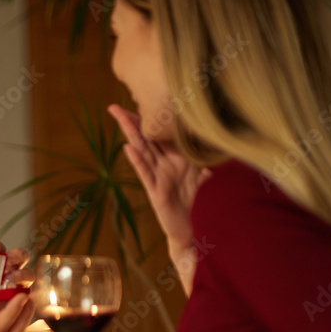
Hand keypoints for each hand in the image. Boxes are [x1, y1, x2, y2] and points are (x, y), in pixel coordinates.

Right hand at [108, 105, 209, 251]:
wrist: (196, 230)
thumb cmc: (199, 204)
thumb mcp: (205, 175)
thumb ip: (204, 159)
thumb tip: (216, 139)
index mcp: (175, 160)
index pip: (160, 135)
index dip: (150, 119)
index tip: (141, 100)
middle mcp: (163, 166)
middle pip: (145, 139)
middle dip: (131, 122)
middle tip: (115, 106)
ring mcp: (157, 178)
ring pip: (142, 151)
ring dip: (130, 134)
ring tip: (119, 117)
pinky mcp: (156, 192)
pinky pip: (145, 173)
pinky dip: (136, 160)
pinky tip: (128, 148)